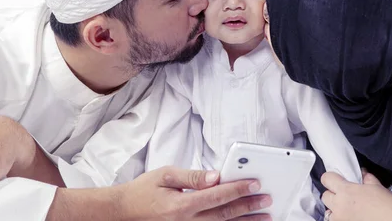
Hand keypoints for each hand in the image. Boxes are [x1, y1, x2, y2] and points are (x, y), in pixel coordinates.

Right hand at [116, 166, 272, 219]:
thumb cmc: (143, 191)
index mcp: (182, 205)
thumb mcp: (165, 175)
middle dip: (249, 206)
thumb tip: (214, 176)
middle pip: (225, 214)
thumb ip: (191, 176)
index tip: (255, 183)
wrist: (124, 212)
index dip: (238, 189)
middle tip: (267, 200)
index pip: (217, 196)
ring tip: (264, 217)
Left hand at [321, 171, 391, 220]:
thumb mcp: (376, 186)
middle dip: (332, 194)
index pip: (326, 178)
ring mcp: (340, 219)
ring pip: (328, 212)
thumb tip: (362, 172)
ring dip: (335, 210)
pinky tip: (350, 217)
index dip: (330, 178)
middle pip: (325, 196)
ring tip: (346, 210)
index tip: (335, 179)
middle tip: (342, 196)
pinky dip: (340, 219)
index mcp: (345, 191)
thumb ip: (366, 178)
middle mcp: (339, 205)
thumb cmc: (387, 203)